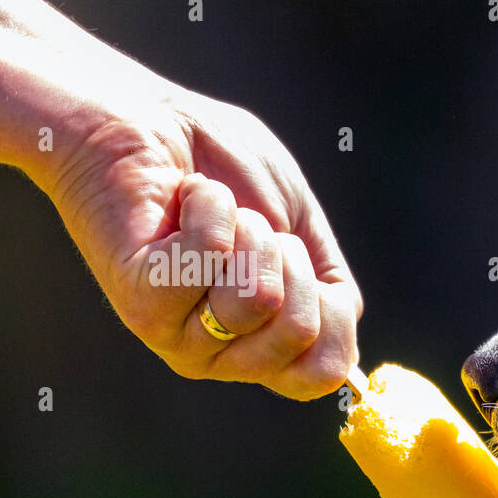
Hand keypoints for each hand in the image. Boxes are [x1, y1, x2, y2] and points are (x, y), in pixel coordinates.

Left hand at [47, 90, 362, 399]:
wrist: (148, 123)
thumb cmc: (225, 170)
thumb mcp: (304, 235)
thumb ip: (332, 298)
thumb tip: (354, 373)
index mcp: (261, 345)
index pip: (323, 373)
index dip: (333, 316)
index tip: (300, 260)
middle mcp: (220, 355)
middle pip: (300, 334)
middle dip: (289, 258)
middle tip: (248, 229)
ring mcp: (180, 336)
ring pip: (259, 298)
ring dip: (248, 231)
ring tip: (211, 214)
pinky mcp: (144, 303)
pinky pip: (211, 260)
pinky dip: (210, 209)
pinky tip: (182, 203)